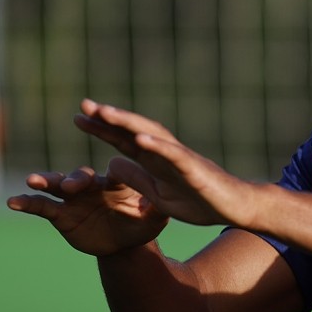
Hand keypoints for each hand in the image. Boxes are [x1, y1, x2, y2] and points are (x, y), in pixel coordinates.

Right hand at [7, 166, 168, 256]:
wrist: (122, 241)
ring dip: (46, 181)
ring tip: (32, 179)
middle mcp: (93, 184)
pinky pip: (42, 206)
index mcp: (117, 182)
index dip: (113, 167)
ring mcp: (74, 197)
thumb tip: (164, 202)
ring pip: (57, 185)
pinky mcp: (61, 213)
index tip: (111, 168)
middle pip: (81, 176)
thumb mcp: (154, 219)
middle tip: (70, 185)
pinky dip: (28, 202)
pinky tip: (13, 201)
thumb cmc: (141, 223)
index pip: (114, 171)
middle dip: (75, 179)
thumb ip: (156, 209)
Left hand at [75, 99, 258, 228]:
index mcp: (153, 160)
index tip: (78, 117)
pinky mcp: (193, 168)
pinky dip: (157, 145)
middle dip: (108, 118)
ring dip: (128, 123)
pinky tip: (140, 139)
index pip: (122, 140)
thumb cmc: (198, 199)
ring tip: (106, 113)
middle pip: (132, 130)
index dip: (101, 129)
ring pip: (150, 134)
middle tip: (84, 104)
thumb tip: (110, 164)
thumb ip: (136, 178)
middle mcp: (163, 152)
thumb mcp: (157, 195)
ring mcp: (179, 157)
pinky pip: (173, 154)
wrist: (233, 207)